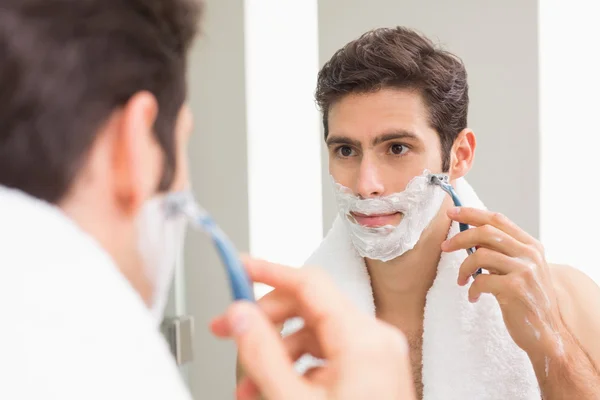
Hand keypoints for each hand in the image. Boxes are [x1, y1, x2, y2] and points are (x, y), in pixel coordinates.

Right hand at [210, 258, 415, 399]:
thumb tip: (240, 316)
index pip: (308, 283)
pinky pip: (326, 356)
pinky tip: (274, 391)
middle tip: (229, 332)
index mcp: (362, 339)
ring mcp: (376, 357)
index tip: (240, 268)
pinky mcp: (371, 373)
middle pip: (308, 308)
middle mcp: (375, 340)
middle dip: (264, 321)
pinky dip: (297, 369)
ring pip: (313, 335)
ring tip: (249, 385)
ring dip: (276, 353)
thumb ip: (261, 353)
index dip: (268, 271)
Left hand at [441, 207, 566, 357]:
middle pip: (486, 232)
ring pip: (480, 255)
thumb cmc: (527, 302)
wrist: (547, 335)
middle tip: (444, 246)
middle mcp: (530, 254)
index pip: (498, 220)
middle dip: (460, 237)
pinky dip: (472, 289)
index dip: (472, 213)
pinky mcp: (516, 289)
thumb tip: (470, 237)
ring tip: (461, 280)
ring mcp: (525, 270)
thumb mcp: (520, 270)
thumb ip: (502, 252)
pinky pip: (481, 280)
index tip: (451, 212)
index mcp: (531, 245)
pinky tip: (474, 297)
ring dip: (464, 268)